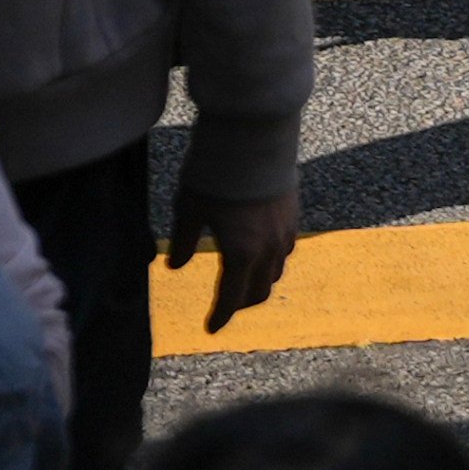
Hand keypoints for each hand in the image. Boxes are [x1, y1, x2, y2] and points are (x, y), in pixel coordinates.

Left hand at [166, 184, 298, 331]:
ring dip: (259, 283)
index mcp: (242, 253)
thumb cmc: (215, 174)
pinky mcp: (293, 216)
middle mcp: (269, 250)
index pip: (232, 297)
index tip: (212, 329)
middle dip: (242, 304)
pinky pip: (285, 251)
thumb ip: (184, 240)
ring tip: (243, 283)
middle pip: (259, 291)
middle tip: (227, 308)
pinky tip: (260, 253)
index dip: (221, 316)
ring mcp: (285, 233)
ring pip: (275, 272)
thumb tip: (175, 266)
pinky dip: (271, 262)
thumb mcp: (189, 207)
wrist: (252, 140)